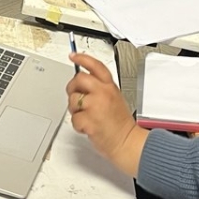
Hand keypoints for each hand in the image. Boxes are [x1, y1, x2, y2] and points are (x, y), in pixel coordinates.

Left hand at [67, 53, 147, 176]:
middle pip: (78, 79)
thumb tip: (81, 84)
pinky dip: (78, 125)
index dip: (82, 58)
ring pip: (73, 100)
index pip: (95, 65)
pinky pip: (74, 118)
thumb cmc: (120, 123)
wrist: (126, 142)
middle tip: (76, 96)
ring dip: (75, 110)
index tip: (73, 55)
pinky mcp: (89, 120)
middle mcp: (103, 93)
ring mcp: (95, 106)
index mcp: (110, 86)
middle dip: (72, 88)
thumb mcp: (115, 98)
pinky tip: (88, 126)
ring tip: (87, 116)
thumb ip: (100, 88)